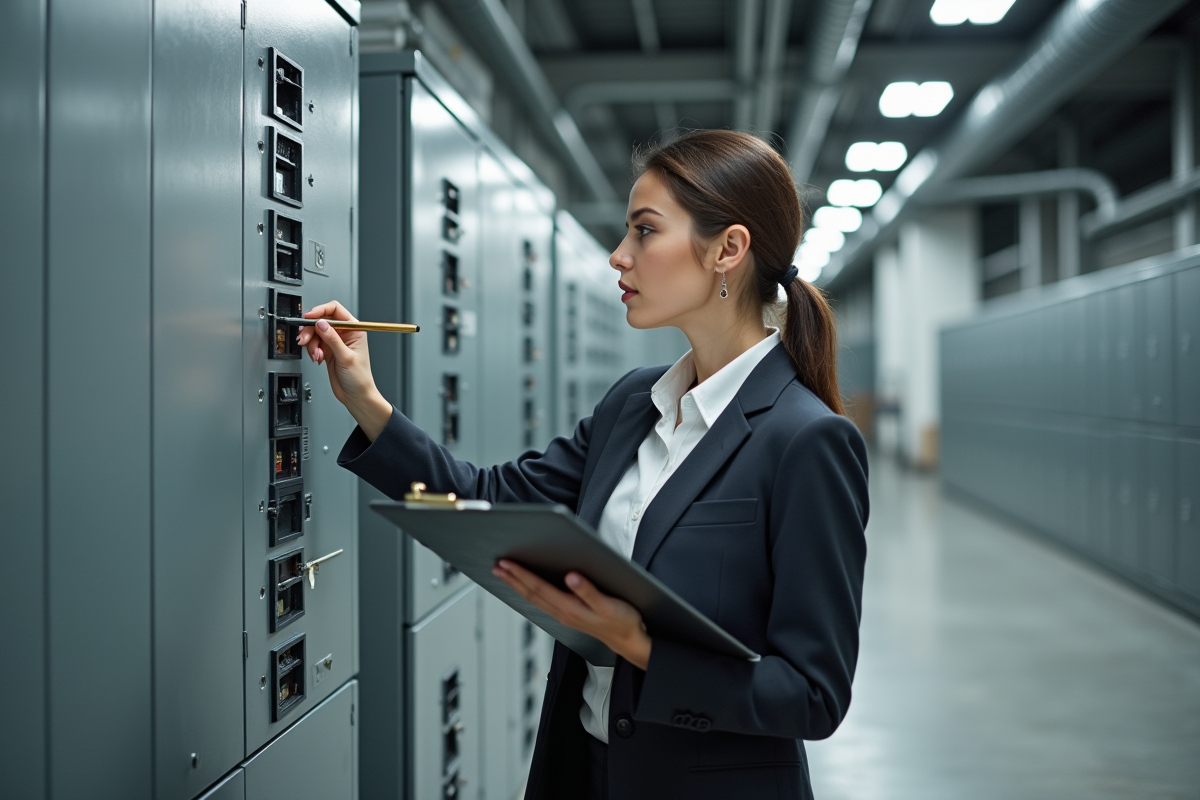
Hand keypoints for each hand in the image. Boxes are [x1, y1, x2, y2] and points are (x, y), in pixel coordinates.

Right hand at [298, 300, 391, 439]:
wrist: (356, 395)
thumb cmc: (359, 378)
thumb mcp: (346, 357)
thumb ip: (332, 339)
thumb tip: (321, 323)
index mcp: (355, 329)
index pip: (335, 310)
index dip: (320, 311)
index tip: (309, 317)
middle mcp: (345, 333)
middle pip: (321, 320)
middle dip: (311, 330)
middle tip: (304, 340)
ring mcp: (335, 341)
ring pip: (315, 332)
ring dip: (311, 343)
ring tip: (316, 355)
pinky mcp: (327, 350)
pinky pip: (314, 343)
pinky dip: (312, 350)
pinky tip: (318, 359)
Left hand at [492, 560, 651, 669]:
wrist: (629, 640)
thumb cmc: (622, 621)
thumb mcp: (609, 605)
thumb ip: (589, 591)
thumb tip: (571, 576)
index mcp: (570, 608)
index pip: (539, 588)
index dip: (521, 574)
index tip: (507, 563)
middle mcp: (563, 613)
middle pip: (531, 594)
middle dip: (512, 579)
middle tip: (497, 565)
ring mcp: (564, 616)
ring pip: (534, 600)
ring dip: (517, 586)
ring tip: (505, 574)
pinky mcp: (569, 616)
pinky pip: (542, 603)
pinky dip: (529, 593)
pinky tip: (526, 587)